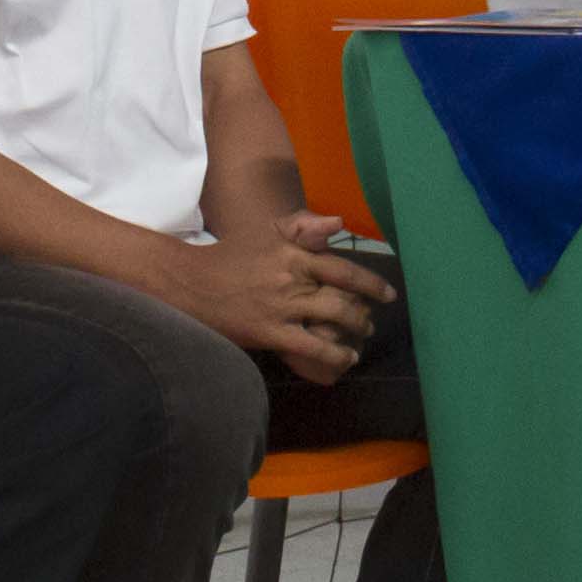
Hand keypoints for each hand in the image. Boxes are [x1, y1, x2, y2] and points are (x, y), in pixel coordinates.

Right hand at [175, 213, 394, 384]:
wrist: (192, 282)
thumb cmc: (232, 255)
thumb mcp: (267, 234)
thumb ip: (303, 227)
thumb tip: (339, 222)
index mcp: (294, 253)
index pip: (343, 268)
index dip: (370, 283)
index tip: (388, 293)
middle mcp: (292, 279)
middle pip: (343, 298)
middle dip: (364, 313)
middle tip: (371, 322)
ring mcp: (281, 307)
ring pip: (332, 322)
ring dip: (354, 332)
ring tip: (361, 338)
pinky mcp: (270, 332)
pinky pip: (312, 348)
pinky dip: (334, 355)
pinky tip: (346, 358)